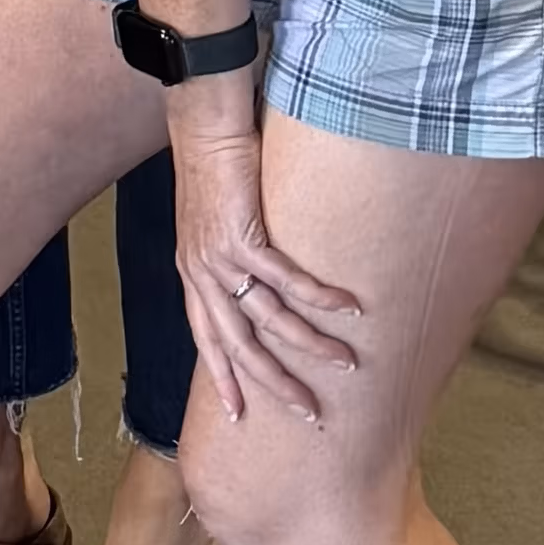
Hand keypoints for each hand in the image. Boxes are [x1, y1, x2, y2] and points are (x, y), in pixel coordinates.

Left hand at [165, 111, 361, 424]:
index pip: (207, 340)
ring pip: (269, 318)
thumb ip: (236, 260)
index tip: (240, 416)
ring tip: (348, 362)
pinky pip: (286, 278)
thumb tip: (264, 285)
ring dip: (312, 344)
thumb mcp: (217, 226)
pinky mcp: (242, 235)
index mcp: (193, 275)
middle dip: (275, 383)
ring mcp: (219, 257)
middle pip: (239, 345)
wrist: (205, 128)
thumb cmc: (218, 173)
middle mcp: (200, 273)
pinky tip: (350, 309)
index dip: (224, 378)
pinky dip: (320, 297)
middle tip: (311, 413)